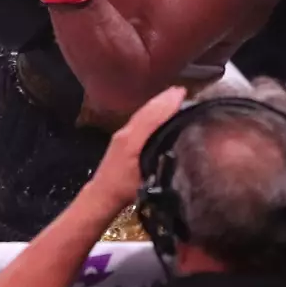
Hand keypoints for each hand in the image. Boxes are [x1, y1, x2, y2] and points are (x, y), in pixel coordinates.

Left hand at [90, 86, 188, 208]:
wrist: (102, 195)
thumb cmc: (123, 188)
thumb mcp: (145, 176)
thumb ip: (157, 157)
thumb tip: (177, 142)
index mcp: (131, 138)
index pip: (151, 115)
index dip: (167, 104)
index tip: (183, 92)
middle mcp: (126, 131)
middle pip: (147, 111)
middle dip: (164, 100)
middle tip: (183, 91)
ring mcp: (123, 134)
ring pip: (143, 114)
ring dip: (159, 105)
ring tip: (175, 97)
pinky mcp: (123, 139)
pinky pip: (140, 120)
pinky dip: (152, 113)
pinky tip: (161, 114)